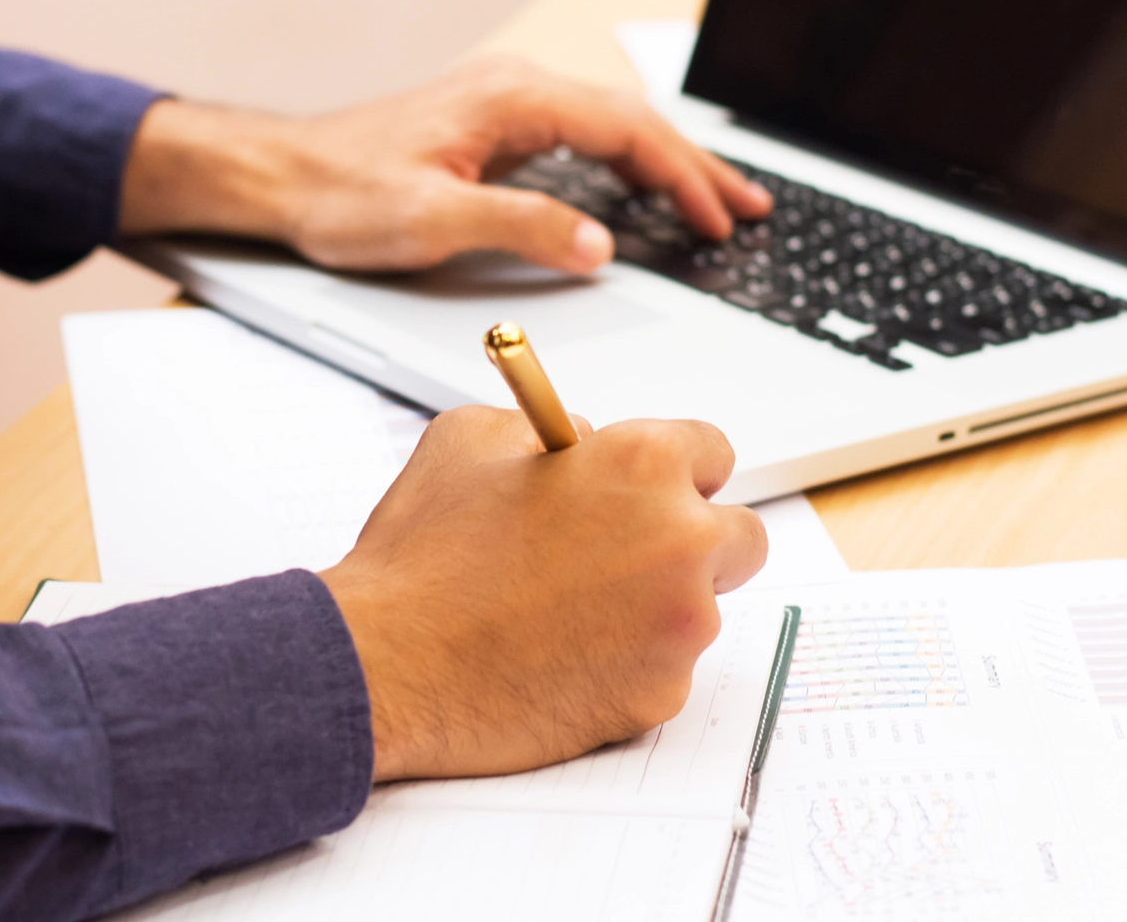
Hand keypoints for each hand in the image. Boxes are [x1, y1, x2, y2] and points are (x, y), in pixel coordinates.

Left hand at [117, 56, 771, 272]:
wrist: (282, 174)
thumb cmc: (342, 193)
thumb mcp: (433, 221)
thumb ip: (521, 229)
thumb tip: (599, 247)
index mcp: (514, 98)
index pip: (627, 131)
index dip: (683, 177)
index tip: (721, 219)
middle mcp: (517, 87)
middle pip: (633, 121)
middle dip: (697, 166)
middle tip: (751, 209)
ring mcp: (507, 103)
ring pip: (613, 126)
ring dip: (668, 163)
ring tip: (719, 201)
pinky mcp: (494, 126)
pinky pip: (583, 137)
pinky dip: (628, 162)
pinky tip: (643, 190)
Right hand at [317, 406, 766, 780]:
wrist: (388, 661)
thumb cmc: (424, 553)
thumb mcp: (470, 438)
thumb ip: (547, 430)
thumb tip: (584, 445)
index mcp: (642, 465)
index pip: (713, 452)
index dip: (673, 470)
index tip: (651, 488)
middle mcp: (679, 540)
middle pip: (739, 536)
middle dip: (692, 542)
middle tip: (628, 554)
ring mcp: (678, 626)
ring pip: (697, 608)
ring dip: (653, 607)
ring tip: (565, 612)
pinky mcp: (661, 696)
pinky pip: (663, 670)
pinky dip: (625, 665)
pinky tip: (558, 657)